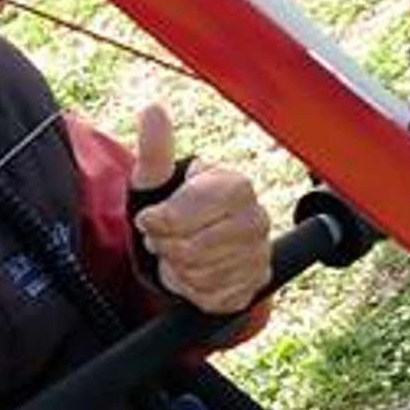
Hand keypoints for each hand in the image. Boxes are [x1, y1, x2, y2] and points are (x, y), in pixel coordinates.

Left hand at [129, 105, 269, 314]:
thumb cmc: (175, 205)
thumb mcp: (157, 179)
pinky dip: (193, 291)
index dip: (160, 222)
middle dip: (167, 247)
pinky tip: (193, 273)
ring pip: (202, 276)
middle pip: (193, 250)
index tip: (150, 219)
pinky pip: (213, 299)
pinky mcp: (255, 286)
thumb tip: (153, 110)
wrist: (193, 243)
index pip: (185, 215)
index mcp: (236, 186)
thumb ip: (155, 149)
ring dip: (178, 269)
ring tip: (179, 253)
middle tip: (164, 238)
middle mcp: (257, 220)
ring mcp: (259, 255)